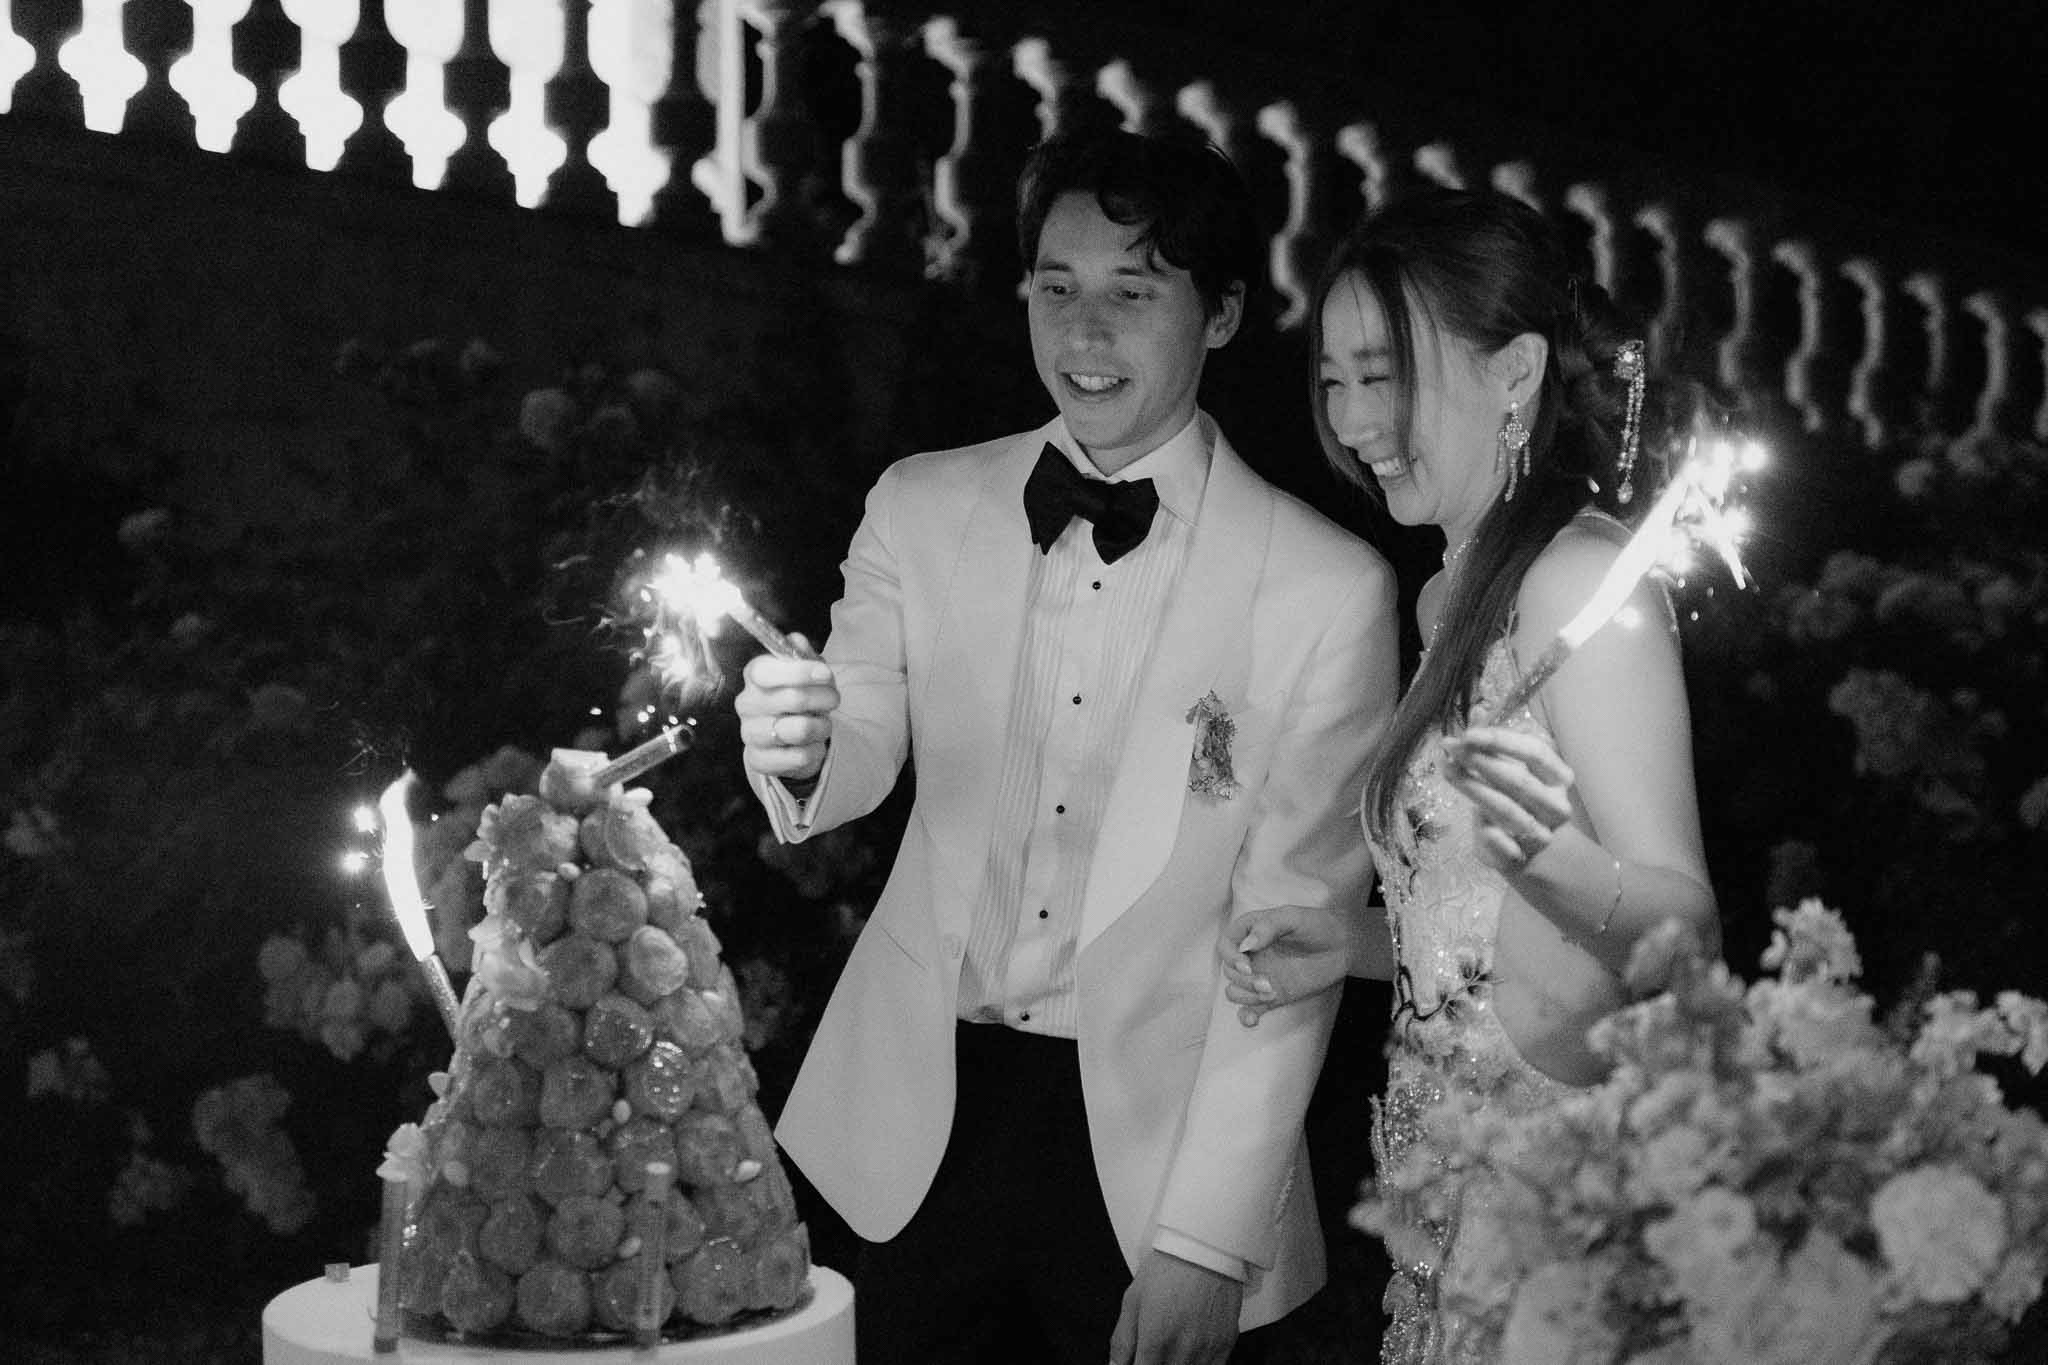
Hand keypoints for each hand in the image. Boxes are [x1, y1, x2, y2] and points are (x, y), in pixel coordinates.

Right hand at [733, 636, 837, 782]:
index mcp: (755, 675)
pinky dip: (815, 750)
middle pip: (793, 699)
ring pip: (800, 730)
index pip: (767, 671)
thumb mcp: (807, 668)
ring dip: (822, 726)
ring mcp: (750, 733)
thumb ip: (802, 653)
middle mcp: (747, 703)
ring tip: (822, 723)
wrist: (794, 735)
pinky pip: (799, 756)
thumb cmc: (801, 694)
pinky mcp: (759, 760)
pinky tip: (811, 744)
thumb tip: (797, 641)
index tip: (825, 674)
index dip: (800, 672)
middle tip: (834, 699)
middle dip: (825, 698)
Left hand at [1108, 1250, 1240, 1364]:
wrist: (1206, 1247)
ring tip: (1170, 1350)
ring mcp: (1207, 1350)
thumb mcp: (1133, 1299)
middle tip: (1153, 1353)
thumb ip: (1122, 1340)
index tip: (1137, 1361)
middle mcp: (1183, 1351)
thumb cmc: (1170, 1268)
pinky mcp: (1226, 1345)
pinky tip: (1190, 1353)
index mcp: (1156, 1341)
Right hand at [1219, 904, 1350, 1026]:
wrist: (1343, 946)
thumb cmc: (1317, 925)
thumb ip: (1268, 926)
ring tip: (1271, 994)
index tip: (1246, 965)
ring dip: (1247, 996)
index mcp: (1251, 932)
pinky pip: (1251, 1009)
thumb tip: (1246, 946)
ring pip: (1235, 991)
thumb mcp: (1293, 917)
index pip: (1225, 945)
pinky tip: (1254, 1020)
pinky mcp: (1273, 995)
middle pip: (1229, 972)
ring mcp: (1261, 976)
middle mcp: (1252, 955)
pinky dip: (1247, 1016)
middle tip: (1268, 983)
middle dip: (1244, 981)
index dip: (1230, 957)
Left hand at [1440, 724, 1574, 873]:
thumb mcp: (1511, 768)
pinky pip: (1502, 845)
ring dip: (1473, 788)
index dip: (1502, 741)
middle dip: (1481, 762)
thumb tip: (1477, 711)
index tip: (1469, 733)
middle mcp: (1555, 804)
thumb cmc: (1518, 800)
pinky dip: (1489, 834)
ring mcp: (1541, 833)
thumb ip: (1495, 744)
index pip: (1535, 753)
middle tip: (1451, 747)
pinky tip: (1476, 822)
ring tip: (1448, 769)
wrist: (1531, 851)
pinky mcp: (1520, 856)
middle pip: (1518, 781)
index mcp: (1559, 778)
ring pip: (1506, 810)